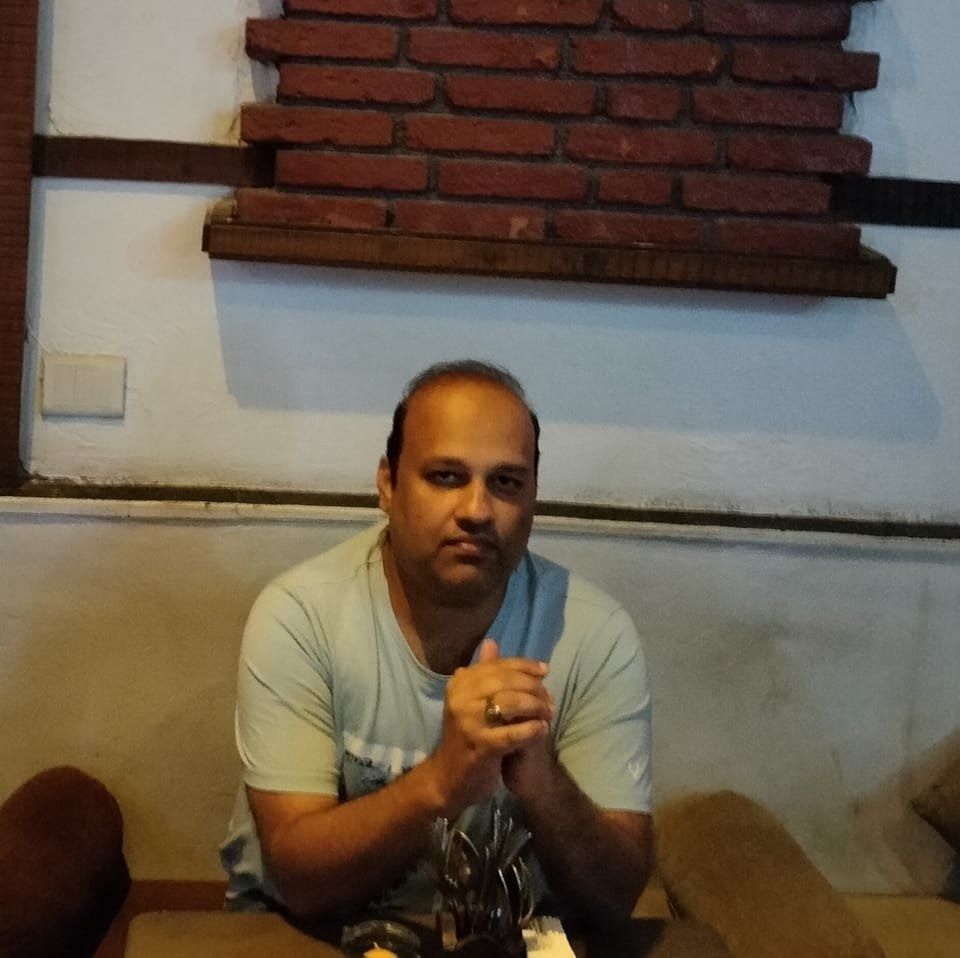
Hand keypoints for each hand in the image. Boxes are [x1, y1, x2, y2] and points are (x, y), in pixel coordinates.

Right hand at [427, 639, 552, 817]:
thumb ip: (483, 672)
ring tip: (548, 714)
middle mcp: (460, 698)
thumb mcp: (471, 701)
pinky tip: (542, 729)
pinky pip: (512, 734)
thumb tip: (491, 642)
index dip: (525, 666)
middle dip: (534, 687)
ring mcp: (468, 722)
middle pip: (506, 681)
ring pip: (511, 703)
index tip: (545, 670)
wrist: (448, 778)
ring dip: (536, 706)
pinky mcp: (479, 746)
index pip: (498, 665)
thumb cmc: (466, 735)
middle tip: (549, 698)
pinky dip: (531, 730)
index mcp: (460, 683)